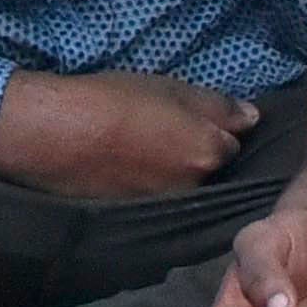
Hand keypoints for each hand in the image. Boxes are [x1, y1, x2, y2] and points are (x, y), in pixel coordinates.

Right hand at [0, 64, 261, 197]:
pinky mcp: (138, 219)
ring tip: (143, 152)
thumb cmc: (111, 100)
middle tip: (168, 134)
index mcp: (209, 151)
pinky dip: (148, 186)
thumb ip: (217, 105)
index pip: (234, 142)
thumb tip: (252, 117)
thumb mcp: (168, 87)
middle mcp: (195, 186)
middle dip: (199, 155)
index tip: (195, 119)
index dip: (215, 127)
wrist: (54, 135)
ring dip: (173, 173)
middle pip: (210, 169)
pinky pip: (157, 199)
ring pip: (183, 186)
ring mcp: (166, 206)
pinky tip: (126, 169)